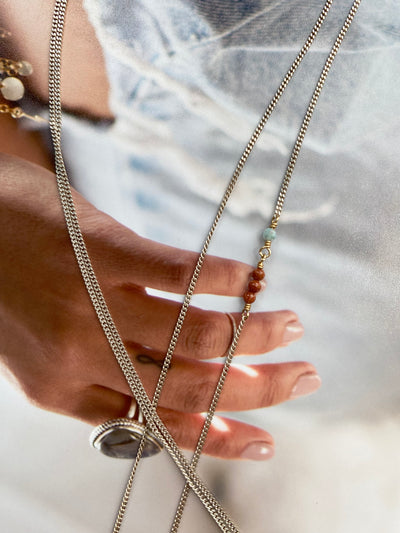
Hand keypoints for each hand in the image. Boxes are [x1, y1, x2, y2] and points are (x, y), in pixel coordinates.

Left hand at [0, 153, 319, 460]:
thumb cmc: (9, 283)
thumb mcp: (43, 347)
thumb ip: (102, 370)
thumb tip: (179, 382)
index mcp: (63, 390)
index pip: (158, 424)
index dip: (219, 436)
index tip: (267, 438)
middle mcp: (81, 356)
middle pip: (189, 387)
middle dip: (258, 390)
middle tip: (305, 376)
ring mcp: (92, 303)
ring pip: (193, 336)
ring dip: (254, 335)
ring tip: (290, 324)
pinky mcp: (101, 250)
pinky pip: (180, 273)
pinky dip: (226, 279)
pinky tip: (253, 280)